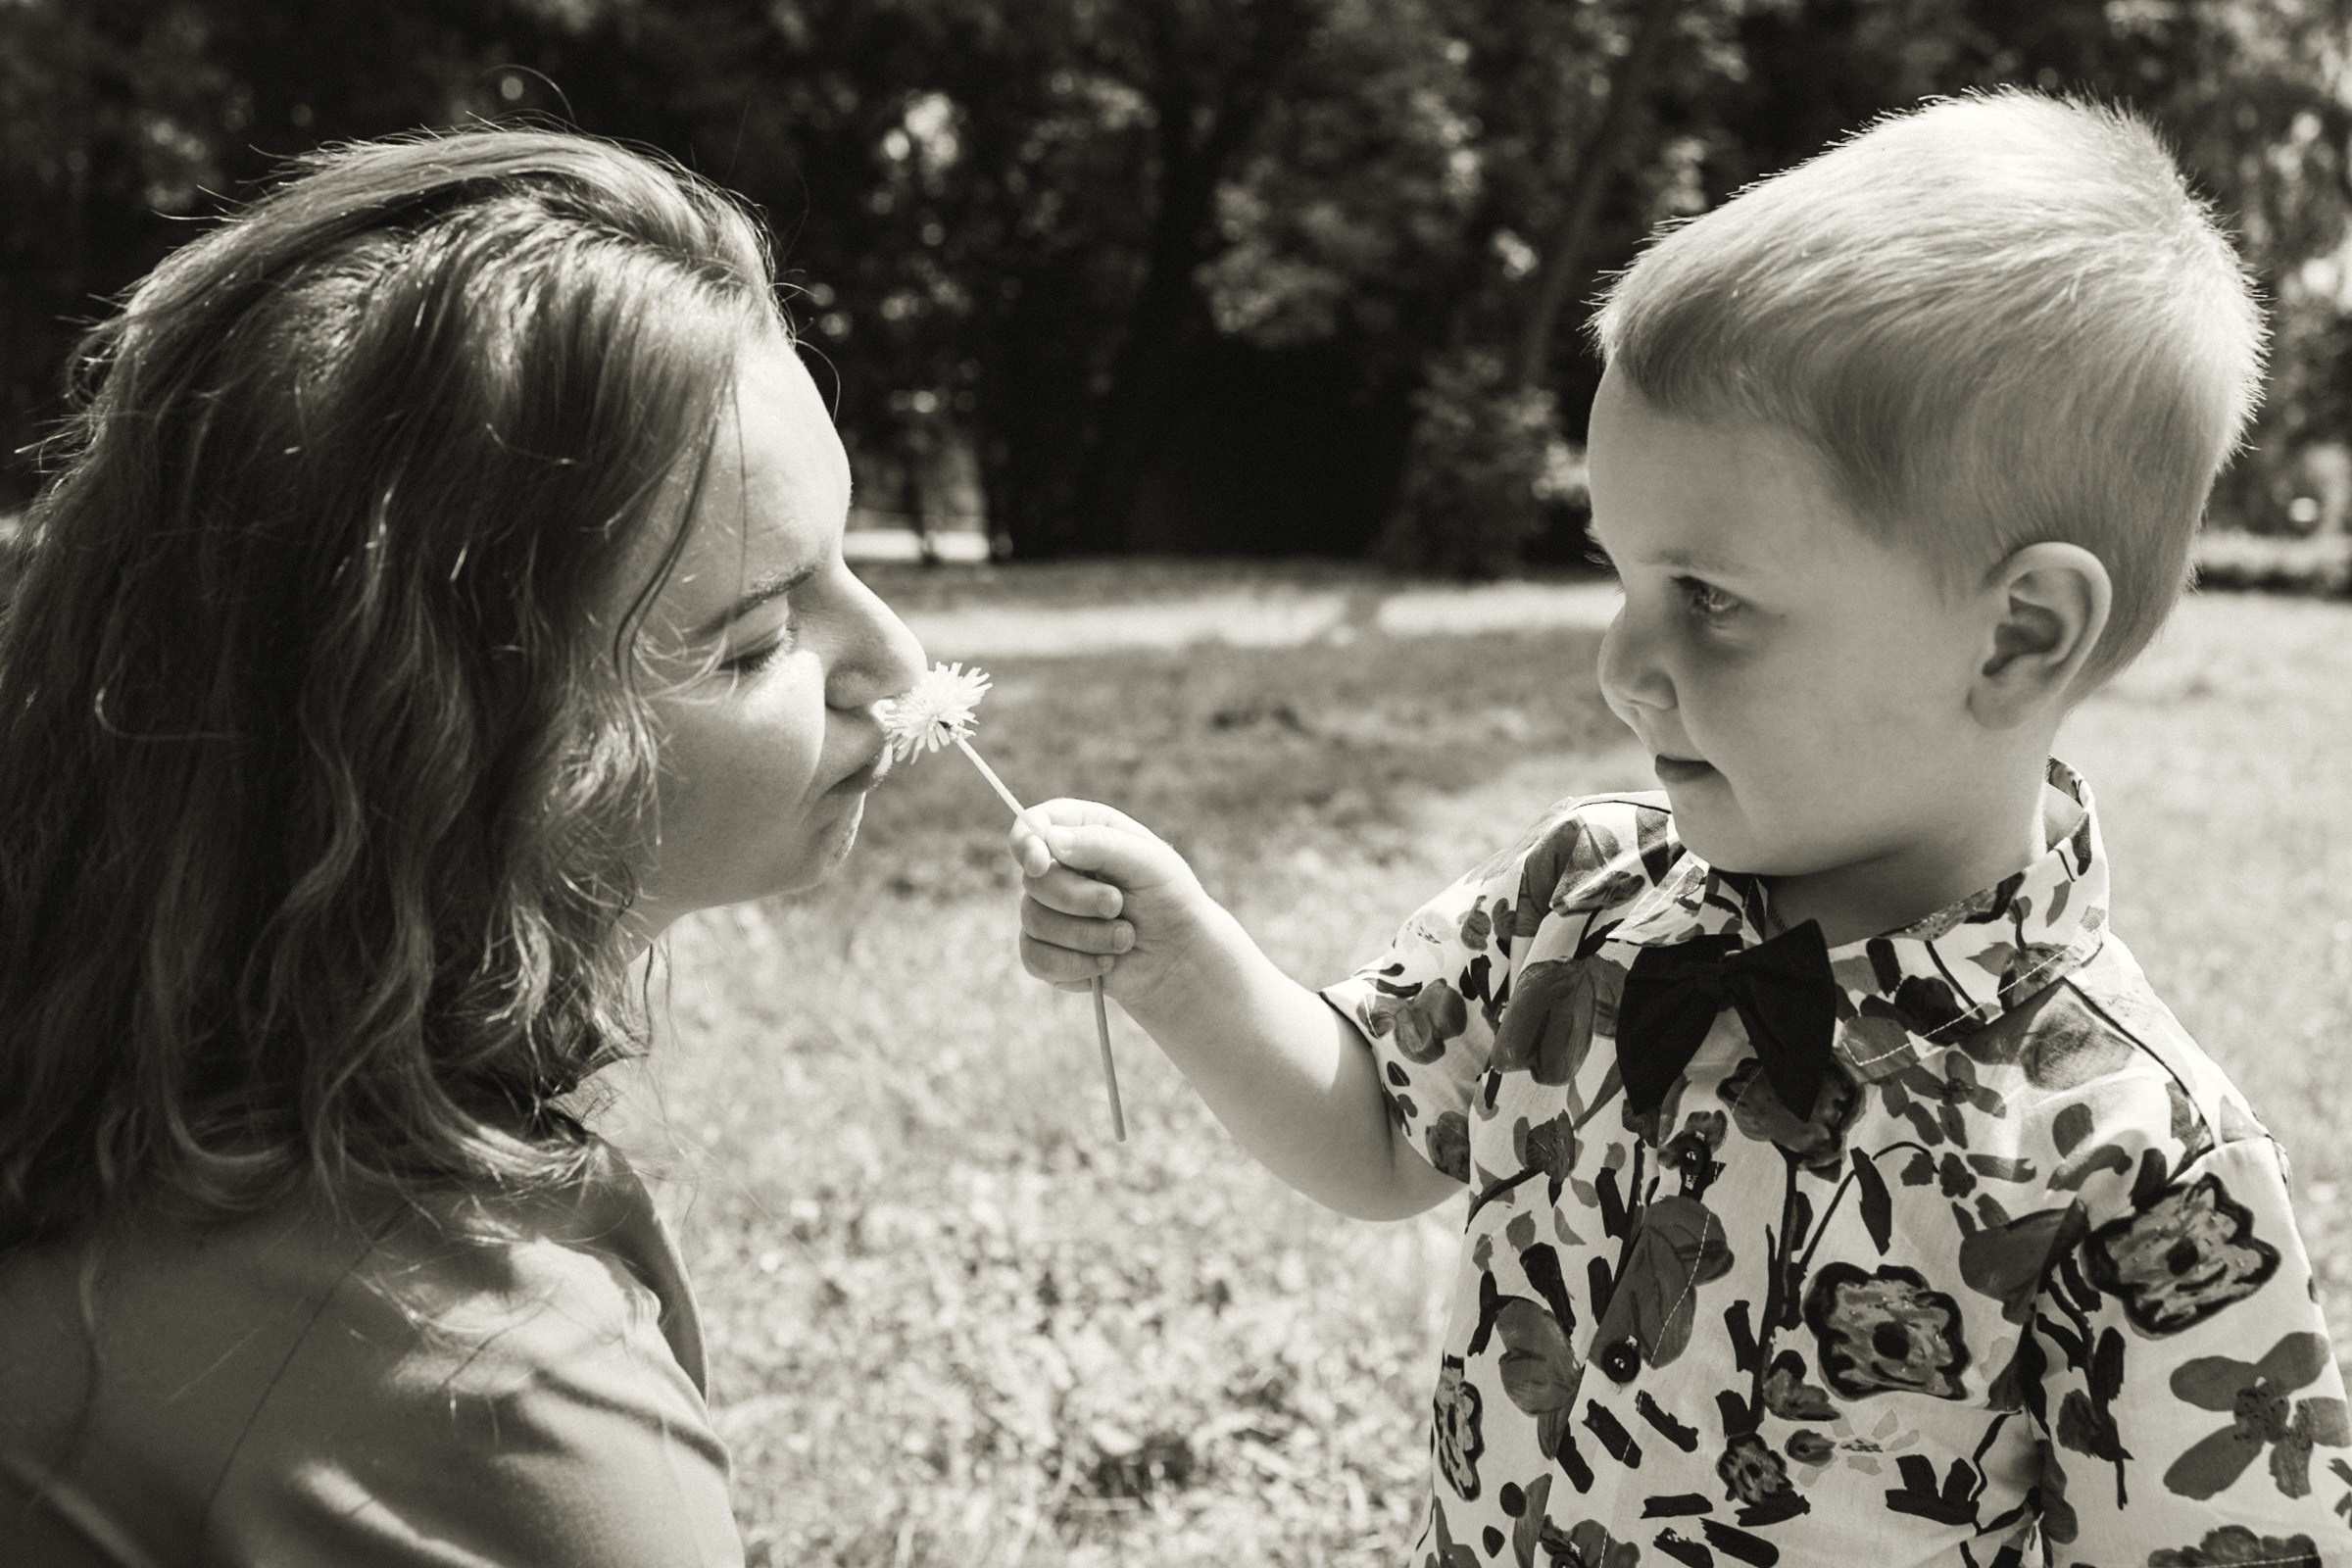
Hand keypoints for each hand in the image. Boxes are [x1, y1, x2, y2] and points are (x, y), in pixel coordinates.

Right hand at [1012, 799, 1214, 1012]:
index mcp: (1082, 831)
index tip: (1039, 863)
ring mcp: (1048, 910)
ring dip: (1086, 936)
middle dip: (1078, 899)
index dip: (1026, 842)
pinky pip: (1035, 959)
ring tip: (1125, 939)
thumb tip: (1051, 841)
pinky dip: (1074, 965)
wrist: (1180, 959)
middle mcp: (1059, 868)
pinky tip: (1105, 964)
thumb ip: (1102, 843)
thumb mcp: (1150, 862)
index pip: (1035, 825)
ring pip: (1034, 920)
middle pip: (1034, 879)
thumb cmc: (1170, 900)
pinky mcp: (1046, 952)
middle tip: (1118, 906)